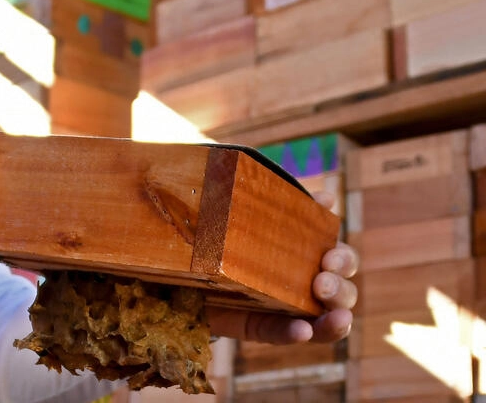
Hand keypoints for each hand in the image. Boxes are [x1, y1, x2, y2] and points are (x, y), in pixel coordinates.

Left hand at [206, 192, 357, 343]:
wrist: (189, 263)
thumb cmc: (227, 234)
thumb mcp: (254, 215)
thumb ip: (288, 207)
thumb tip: (326, 198)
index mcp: (308, 256)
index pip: (341, 261)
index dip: (344, 260)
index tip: (330, 256)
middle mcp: (304, 286)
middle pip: (342, 292)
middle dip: (341, 288)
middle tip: (323, 282)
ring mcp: (285, 310)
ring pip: (324, 320)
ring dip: (334, 319)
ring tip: (335, 315)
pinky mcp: (259, 327)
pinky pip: (280, 334)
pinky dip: (294, 334)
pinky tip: (302, 330)